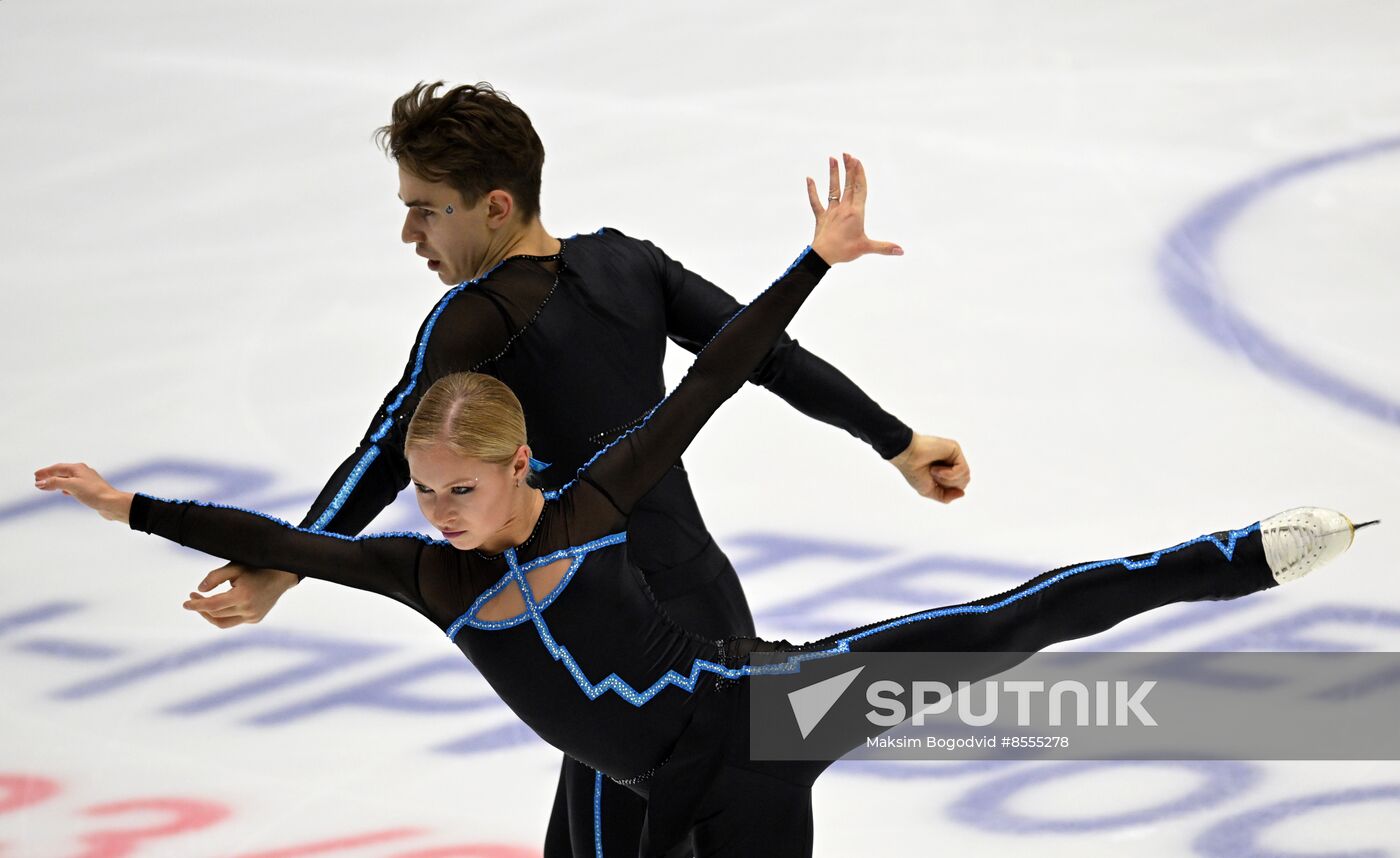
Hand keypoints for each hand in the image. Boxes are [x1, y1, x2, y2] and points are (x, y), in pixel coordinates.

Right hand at [34, 463, 132, 522]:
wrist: (112, 503)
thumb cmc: (94, 493)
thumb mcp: (71, 486)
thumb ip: (55, 483)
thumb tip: (40, 482)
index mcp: (78, 468)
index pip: (57, 468)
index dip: (46, 472)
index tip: (35, 475)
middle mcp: (83, 472)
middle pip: (62, 472)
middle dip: (50, 476)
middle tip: (38, 480)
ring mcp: (87, 481)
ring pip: (68, 479)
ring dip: (56, 482)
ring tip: (47, 486)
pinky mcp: (90, 490)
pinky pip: (74, 486)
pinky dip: (65, 488)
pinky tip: (64, 492)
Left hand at [183, 562, 298, 628]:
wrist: (282, 576)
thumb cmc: (257, 567)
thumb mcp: (235, 567)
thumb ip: (215, 577)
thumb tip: (199, 589)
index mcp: (242, 596)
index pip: (212, 605)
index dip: (196, 605)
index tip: (185, 603)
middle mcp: (248, 610)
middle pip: (215, 615)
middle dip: (201, 607)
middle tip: (193, 597)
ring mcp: (253, 617)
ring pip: (223, 623)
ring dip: (210, 615)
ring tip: (202, 605)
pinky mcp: (255, 619)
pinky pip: (234, 621)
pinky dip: (224, 614)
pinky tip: (222, 604)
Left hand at [807, 153, 902, 264]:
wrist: (822, 256)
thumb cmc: (844, 251)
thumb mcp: (867, 248)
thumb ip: (884, 247)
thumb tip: (901, 251)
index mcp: (856, 212)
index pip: (860, 189)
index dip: (859, 174)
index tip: (858, 161)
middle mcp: (843, 208)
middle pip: (848, 185)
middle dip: (849, 169)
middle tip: (848, 154)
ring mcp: (831, 212)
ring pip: (833, 189)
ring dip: (833, 174)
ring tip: (832, 158)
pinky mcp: (821, 217)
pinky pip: (815, 202)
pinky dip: (812, 190)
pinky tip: (809, 178)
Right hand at [889, 434, 969, 502]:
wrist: (907, 457)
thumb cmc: (914, 471)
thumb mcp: (928, 491)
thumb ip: (945, 496)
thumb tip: (962, 493)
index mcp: (948, 471)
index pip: (959, 486)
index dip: (947, 489)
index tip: (933, 482)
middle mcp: (952, 462)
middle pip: (964, 482)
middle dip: (947, 484)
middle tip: (932, 475)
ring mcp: (954, 455)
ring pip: (965, 476)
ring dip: (947, 479)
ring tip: (933, 471)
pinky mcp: (955, 448)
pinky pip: (963, 469)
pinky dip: (949, 474)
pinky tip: (936, 469)